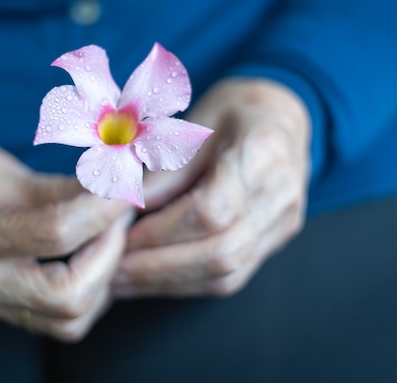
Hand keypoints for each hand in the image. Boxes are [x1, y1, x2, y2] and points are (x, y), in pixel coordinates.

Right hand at [0, 139, 131, 340]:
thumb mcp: (13, 172)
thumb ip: (68, 189)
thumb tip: (119, 192)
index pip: (56, 232)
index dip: (102, 210)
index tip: (125, 191)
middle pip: (67, 296)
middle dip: (109, 254)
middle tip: (120, 220)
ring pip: (69, 321)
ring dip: (103, 280)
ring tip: (107, 240)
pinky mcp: (2, 314)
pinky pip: (60, 324)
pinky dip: (89, 295)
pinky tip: (92, 263)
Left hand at [113, 78, 309, 297]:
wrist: (279, 117)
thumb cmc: (230, 113)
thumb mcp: (193, 124)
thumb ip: (164, 169)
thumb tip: (124, 210)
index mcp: (262, 151)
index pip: (211, 209)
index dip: (161, 229)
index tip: (121, 234)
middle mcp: (282, 194)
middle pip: (220, 250)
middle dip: (158, 266)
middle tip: (113, 267)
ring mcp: (283, 222)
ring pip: (226, 274)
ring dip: (168, 282)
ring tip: (123, 279)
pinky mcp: (275, 242)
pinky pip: (231, 279)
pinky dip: (186, 284)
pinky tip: (151, 280)